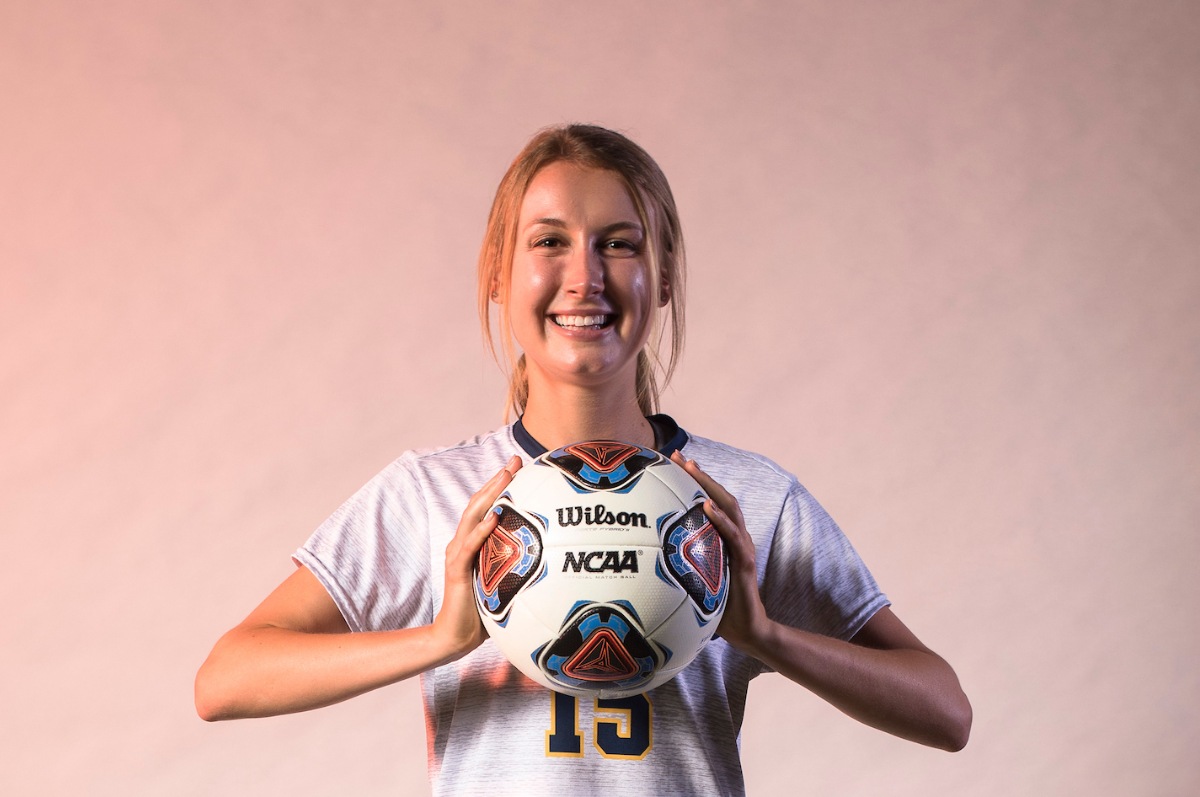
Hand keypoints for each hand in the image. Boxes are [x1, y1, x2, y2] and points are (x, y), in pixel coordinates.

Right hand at [434, 455, 522, 657]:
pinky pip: (470, 547)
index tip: (520, 465)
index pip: (487, 507)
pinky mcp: (458, 571)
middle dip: (498, 480)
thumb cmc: (482, 611)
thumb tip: (551, 558)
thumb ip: (517, 566)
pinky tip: (495, 515)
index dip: (501, 485)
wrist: (456, 636)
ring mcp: (459, 555)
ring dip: (489, 495)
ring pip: (473, 517)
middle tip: (515, 460)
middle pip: (479, 504)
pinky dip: (482, 530)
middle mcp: (463, 543)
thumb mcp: (504, 581)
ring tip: (505, 476)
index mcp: (474, 543)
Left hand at [671, 451, 769, 651]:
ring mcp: (742, 547)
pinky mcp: (745, 562)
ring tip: (693, 469)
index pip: (709, 501)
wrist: (747, 630)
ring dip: (710, 486)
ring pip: (729, 508)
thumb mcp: (694, 580)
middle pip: (719, 496)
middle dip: (700, 474)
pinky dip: (720, 519)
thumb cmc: (718, 607)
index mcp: (723, 538)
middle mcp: (735, 536)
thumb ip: (678, 566)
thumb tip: (642, 562)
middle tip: (680, 456)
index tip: (674, 462)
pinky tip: (706, 506)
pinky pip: (733, 536)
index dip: (694, 481)